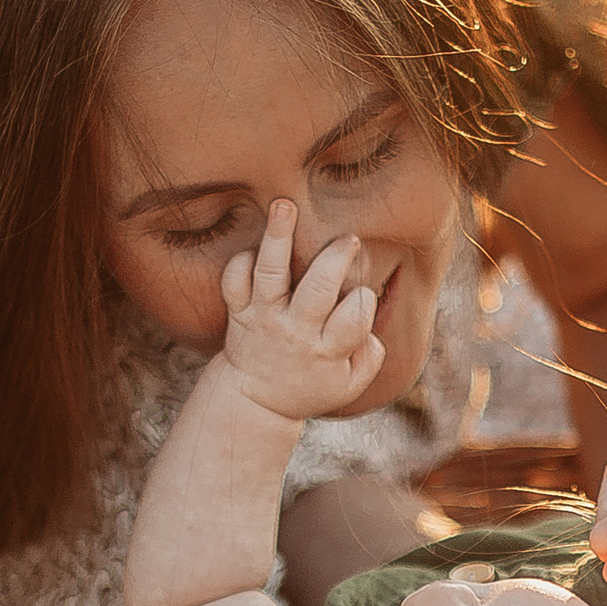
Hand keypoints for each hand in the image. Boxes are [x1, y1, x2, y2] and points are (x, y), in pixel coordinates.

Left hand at [217, 203, 382, 421]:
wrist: (255, 401)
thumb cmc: (313, 385)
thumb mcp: (351, 384)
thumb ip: (372, 356)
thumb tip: (371, 326)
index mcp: (326, 351)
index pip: (355, 317)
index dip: (364, 301)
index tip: (362, 296)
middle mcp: (294, 331)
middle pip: (317, 288)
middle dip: (336, 257)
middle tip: (348, 240)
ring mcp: (263, 319)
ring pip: (269, 274)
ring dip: (278, 237)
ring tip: (285, 205)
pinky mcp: (238, 312)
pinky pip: (234, 281)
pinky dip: (241, 262)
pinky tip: (256, 248)